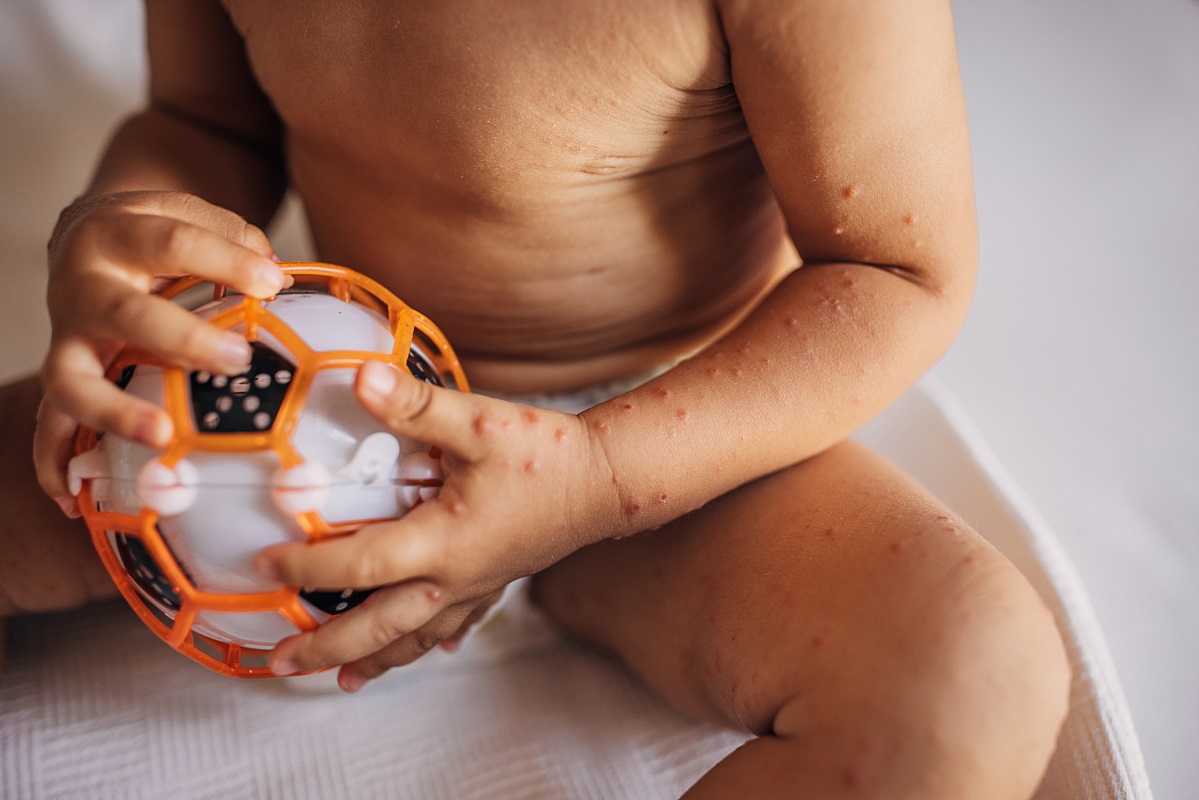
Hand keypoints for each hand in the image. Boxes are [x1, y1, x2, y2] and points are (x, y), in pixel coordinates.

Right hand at [36, 190, 287, 513]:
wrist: (90, 235)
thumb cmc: (156, 234)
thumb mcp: (190, 215)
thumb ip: (235, 240)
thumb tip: (275, 282)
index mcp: (117, 234)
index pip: (170, 241)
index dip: (224, 260)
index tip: (271, 283)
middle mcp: (83, 287)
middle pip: (123, 313)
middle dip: (179, 339)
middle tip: (236, 362)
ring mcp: (67, 337)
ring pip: (72, 378)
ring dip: (114, 411)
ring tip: (161, 436)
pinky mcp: (62, 375)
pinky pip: (49, 425)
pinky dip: (55, 462)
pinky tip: (74, 501)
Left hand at [255, 360, 620, 690]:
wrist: (610, 480)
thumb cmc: (547, 454)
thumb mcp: (478, 421)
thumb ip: (415, 403)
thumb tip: (359, 376)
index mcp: (440, 542)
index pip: (357, 565)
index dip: (304, 569)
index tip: (263, 568)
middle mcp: (453, 577)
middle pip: (377, 626)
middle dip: (325, 647)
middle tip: (279, 663)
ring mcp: (476, 585)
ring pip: (416, 636)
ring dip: (375, 658)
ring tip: (342, 680)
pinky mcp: (497, 580)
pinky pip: (456, 623)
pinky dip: (433, 641)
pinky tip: (433, 648)